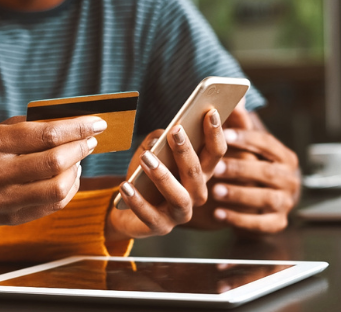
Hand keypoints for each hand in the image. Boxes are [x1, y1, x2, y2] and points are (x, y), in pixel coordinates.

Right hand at [0, 115, 106, 225]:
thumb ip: (31, 127)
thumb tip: (73, 124)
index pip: (47, 134)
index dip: (78, 128)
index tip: (98, 124)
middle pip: (56, 161)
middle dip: (81, 148)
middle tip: (90, 141)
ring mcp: (5, 199)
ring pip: (58, 187)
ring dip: (77, 170)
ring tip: (78, 159)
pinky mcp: (14, 217)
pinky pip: (55, 204)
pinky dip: (71, 188)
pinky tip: (71, 176)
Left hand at [106, 109, 226, 240]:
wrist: (125, 208)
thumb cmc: (143, 176)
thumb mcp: (150, 152)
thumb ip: (157, 140)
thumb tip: (161, 134)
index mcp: (199, 173)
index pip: (215, 153)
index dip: (215, 133)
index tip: (210, 112)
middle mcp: (196, 194)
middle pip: (198, 173)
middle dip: (187, 151)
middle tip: (176, 131)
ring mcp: (180, 213)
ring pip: (179, 195)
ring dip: (163, 176)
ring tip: (147, 158)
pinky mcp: (160, 227)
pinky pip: (150, 215)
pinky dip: (137, 201)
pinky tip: (125, 186)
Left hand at [187, 108, 299, 233]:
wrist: (265, 205)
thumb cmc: (252, 169)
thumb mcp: (248, 149)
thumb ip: (241, 126)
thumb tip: (236, 97)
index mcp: (284, 157)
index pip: (267, 144)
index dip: (246, 139)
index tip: (223, 135)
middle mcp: (290, 179)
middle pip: (266, 172)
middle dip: (240, 169)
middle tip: (216, 167)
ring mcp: (286, 203)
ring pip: (264, 198)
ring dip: (239, 194)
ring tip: (215, 192)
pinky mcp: (277, 223)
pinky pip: (259, 223)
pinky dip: (239, 220)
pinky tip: (218, 215)